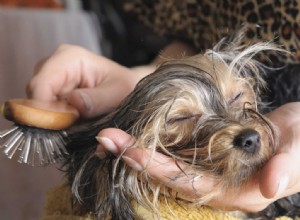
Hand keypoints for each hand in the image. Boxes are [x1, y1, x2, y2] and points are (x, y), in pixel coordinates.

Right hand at [26, 44, 150, 117]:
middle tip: (73, 124)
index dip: (44, 108)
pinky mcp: (51, 91)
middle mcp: (54, 64)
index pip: (42, 83)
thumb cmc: (124, 86)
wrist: (125, 88)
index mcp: (69, 57)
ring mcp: (50, 78)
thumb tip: (74, 102)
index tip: (60, 125)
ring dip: (53, 118)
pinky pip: (43, 109)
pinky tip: (72, 120)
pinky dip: (55, 119)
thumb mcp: (119, 93)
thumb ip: (99, 98)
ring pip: (35, 104)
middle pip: (34, 94)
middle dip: (49, 114)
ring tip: (77, 121)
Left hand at [95, 102, 299, 211]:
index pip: (189, 184)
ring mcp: (210, 169)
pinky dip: (154, 142)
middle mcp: (217, 185)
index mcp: (237, 192)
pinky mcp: (207, 153)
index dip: (159, 169)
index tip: (131, 152)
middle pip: (169, 175)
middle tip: (108, 139)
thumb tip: (270, 187)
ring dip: (139, 149)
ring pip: (167, 163)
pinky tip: (136, 132)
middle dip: (137, 158)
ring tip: (112, 135)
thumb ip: (288, 167)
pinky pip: (176, 151)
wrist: (299, 130)